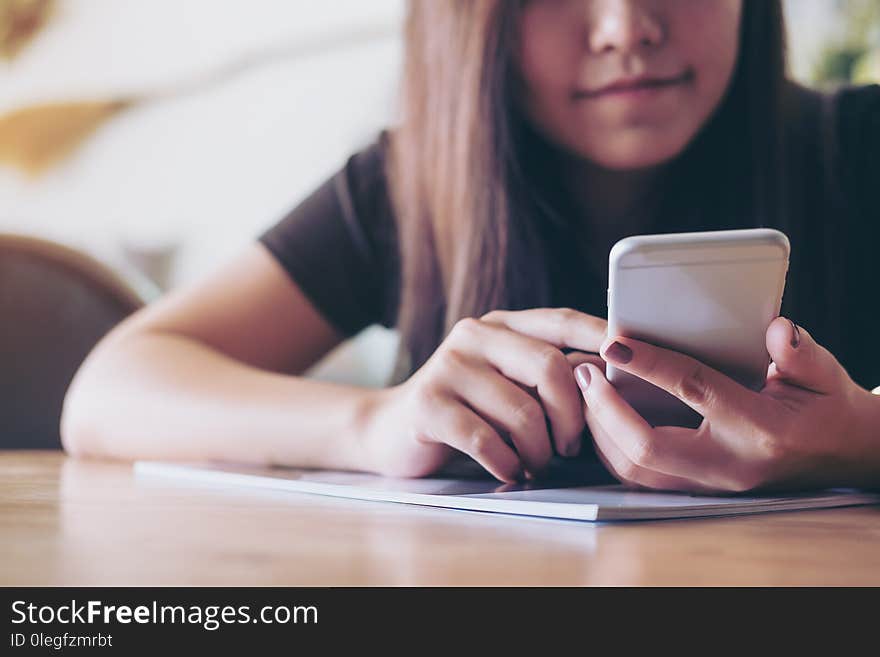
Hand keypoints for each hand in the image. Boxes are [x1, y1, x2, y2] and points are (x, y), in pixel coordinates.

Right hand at [358, 308, 606, 482]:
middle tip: (570, 446)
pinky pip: (487, 441)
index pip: (560, 320)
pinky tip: (508, 472)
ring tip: (535, 464)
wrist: (391, 430)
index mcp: (500, 325)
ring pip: (522, 411)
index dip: (599, 336)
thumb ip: (548, 375)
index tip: (629, 358)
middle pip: (549, 367)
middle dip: (572, 416)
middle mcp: (474, 336)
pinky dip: (507, 464)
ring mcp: (448, 368)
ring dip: (539, 451)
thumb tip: (610, 376)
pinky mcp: (428, 404)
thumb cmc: (466, 410)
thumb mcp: (507, 382)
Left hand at [574, 317, 879, 493]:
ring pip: (636, 470)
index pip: (694, 391)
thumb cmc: (826, 407)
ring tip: (585, 391)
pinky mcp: (698, 489)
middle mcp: (730, 464)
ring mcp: (712, 484)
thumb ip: (799, 352)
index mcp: (760, 428)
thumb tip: (775, 330)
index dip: (650, 365)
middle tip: (585, 372)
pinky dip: (612, 448)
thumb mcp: (823, 374)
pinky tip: (600, 419)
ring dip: (601, 432)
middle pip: (646, 447)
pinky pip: (640, 477)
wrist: (842, 455)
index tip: (615, 344)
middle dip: (605, 410)